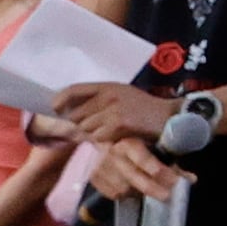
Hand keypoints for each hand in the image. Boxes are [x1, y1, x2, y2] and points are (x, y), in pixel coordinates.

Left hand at [37, 82, 170, 149]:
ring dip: (93, 132)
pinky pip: (97, 137)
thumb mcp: (123, 94)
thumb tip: (69, 110)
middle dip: (81, 123)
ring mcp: (113, 110)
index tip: (56, 108)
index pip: (73, 90)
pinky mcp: (118, 125)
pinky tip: (116, 136)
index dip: (60, 100)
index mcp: (108, 86)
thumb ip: (99, 98)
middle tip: (95, 126)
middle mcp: (108, 96)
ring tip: (109, 130)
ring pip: (85, 127)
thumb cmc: (144, 108)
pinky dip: (103, 139)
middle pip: (76, 115)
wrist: (170, 117)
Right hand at [83, 131, 189, 207]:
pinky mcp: (94, 178)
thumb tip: (190, 179)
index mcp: (128, 142)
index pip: (143, 158)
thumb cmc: (135, 144)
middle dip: (153, 188)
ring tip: (149, 188)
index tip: (173, 181)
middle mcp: (112, 154)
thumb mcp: (152, 147)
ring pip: (124, 188)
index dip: (159, 170)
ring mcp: (100, 167)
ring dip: (139, 191)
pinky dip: (126, 194)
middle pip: (133, 177)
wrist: (102, 141)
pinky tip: (133, 188)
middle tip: (167, 195)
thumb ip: (171, 163)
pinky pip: (113, 194)